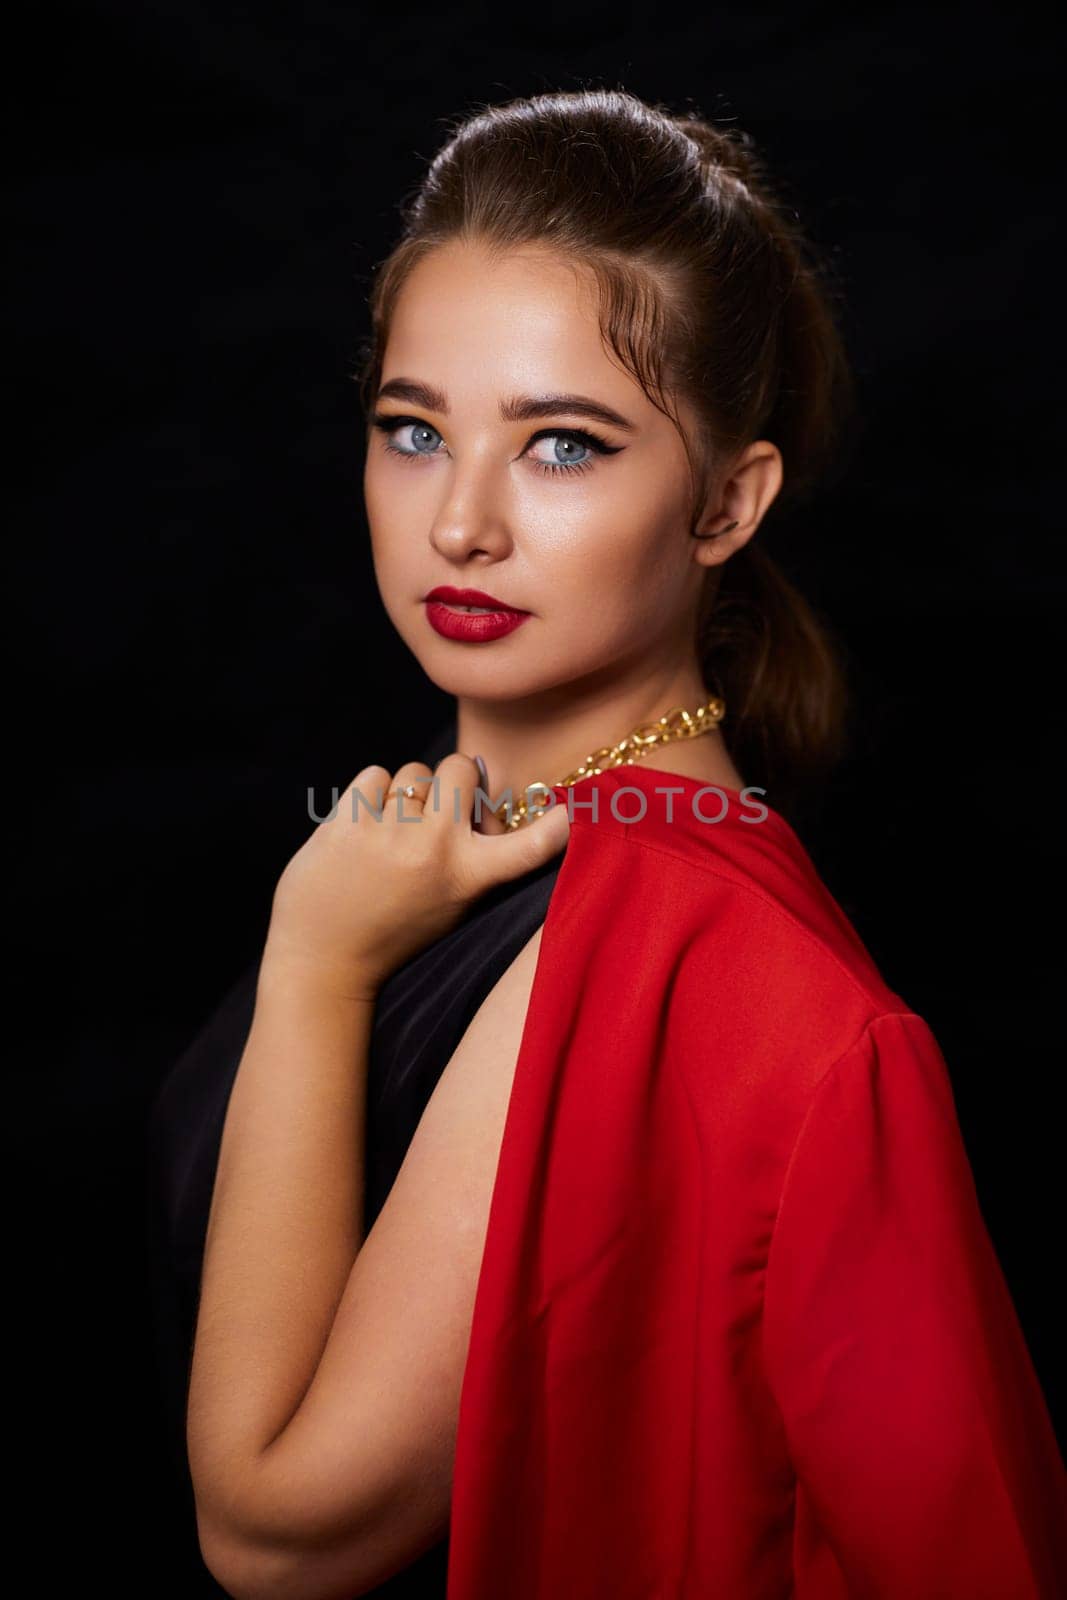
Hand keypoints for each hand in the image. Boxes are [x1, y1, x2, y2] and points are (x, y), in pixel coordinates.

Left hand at [261, 752, 569, 999]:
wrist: (324, 960)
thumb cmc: (395, 928)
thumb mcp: (452, 903)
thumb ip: (475, 853)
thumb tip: (481, 787)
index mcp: (469, 878)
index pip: (528, 847)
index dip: (555, 827)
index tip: (571, 812)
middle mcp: (434, 849)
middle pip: (460, 768)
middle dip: (451, 782)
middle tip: (435, 813)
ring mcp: (389, 833)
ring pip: (413, 773)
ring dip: (405, 795)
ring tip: (391, 834)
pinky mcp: (347, 823)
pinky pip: (374, 775)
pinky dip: (370, 796)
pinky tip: (364, 829)